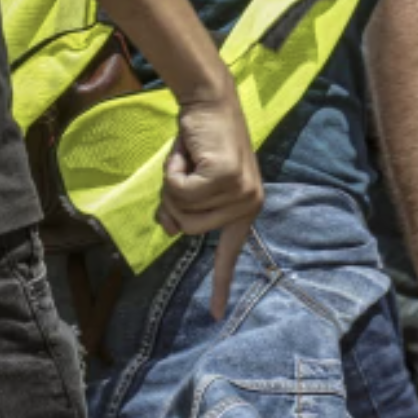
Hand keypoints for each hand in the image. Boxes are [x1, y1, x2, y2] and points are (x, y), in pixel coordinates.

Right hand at [157, 87, 264, 320]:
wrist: (209, 101)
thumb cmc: (199, 141)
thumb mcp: (188, 180)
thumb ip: (183, 206)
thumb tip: (169, 228)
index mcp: (243, 209)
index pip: (230, 252)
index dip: (220, 284)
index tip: (216, 316)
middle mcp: (248, 205)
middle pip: (189, 229)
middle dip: (173, 200)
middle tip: (183, 169)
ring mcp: (241, 193)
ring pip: (183, 211)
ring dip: (172, 184)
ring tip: (187, 159)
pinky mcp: (227, 179)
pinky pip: (181, 191)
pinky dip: (173, 171)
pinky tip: (187, 152)